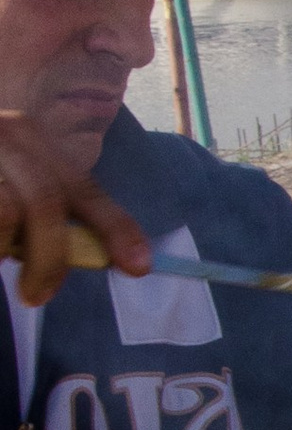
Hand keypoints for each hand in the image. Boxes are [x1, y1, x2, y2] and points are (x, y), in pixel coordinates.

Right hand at [0, 112, 151, 303]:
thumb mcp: (10, 179)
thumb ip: (39, 208)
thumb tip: (93, 254)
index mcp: (28, 137)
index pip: (82, 188)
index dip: (115, 227)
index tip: (140, 266)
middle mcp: (5, 134)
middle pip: (46, 203)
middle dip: (51, 259)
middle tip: (37, 295)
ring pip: (6, 212)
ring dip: (3, 248)